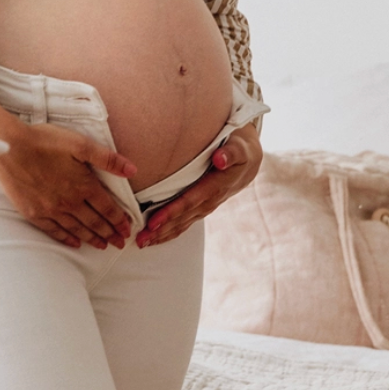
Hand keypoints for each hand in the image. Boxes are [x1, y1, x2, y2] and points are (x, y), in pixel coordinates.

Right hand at [0, 104, 137, 250]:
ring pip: (77, 229)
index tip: (127, 229)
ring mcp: (51, 210)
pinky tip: (74, 242)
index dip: (120, 220)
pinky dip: (67, 238)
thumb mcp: (79, 143)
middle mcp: (69, 202)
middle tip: (120, 244)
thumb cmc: (44, 141)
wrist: (8, 147)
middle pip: (95, 222)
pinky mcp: (33, 213)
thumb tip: (132, 169)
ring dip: (92, 238)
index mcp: (83, 185)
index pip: (107, 208)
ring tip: (103, 246)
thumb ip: (107, 158)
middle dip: (110, 233)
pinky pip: (54, 231)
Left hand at [135, 121, 262, 248]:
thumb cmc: (240, 151)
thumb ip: (231, 152)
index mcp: (216, 186)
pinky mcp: (201, 207)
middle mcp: (210, 201)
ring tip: (142, 242)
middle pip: (182, 218)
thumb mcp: (240, 147)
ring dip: (163, 234)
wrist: (248, 162)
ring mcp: (206, 206)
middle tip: (140, 239)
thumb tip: (220, 159)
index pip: (189, 201)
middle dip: (161, 230)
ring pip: (182, 224)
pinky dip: (170, 231)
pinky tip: (155, 238)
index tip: (153, 222)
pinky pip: (185, 222)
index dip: (171, 212)